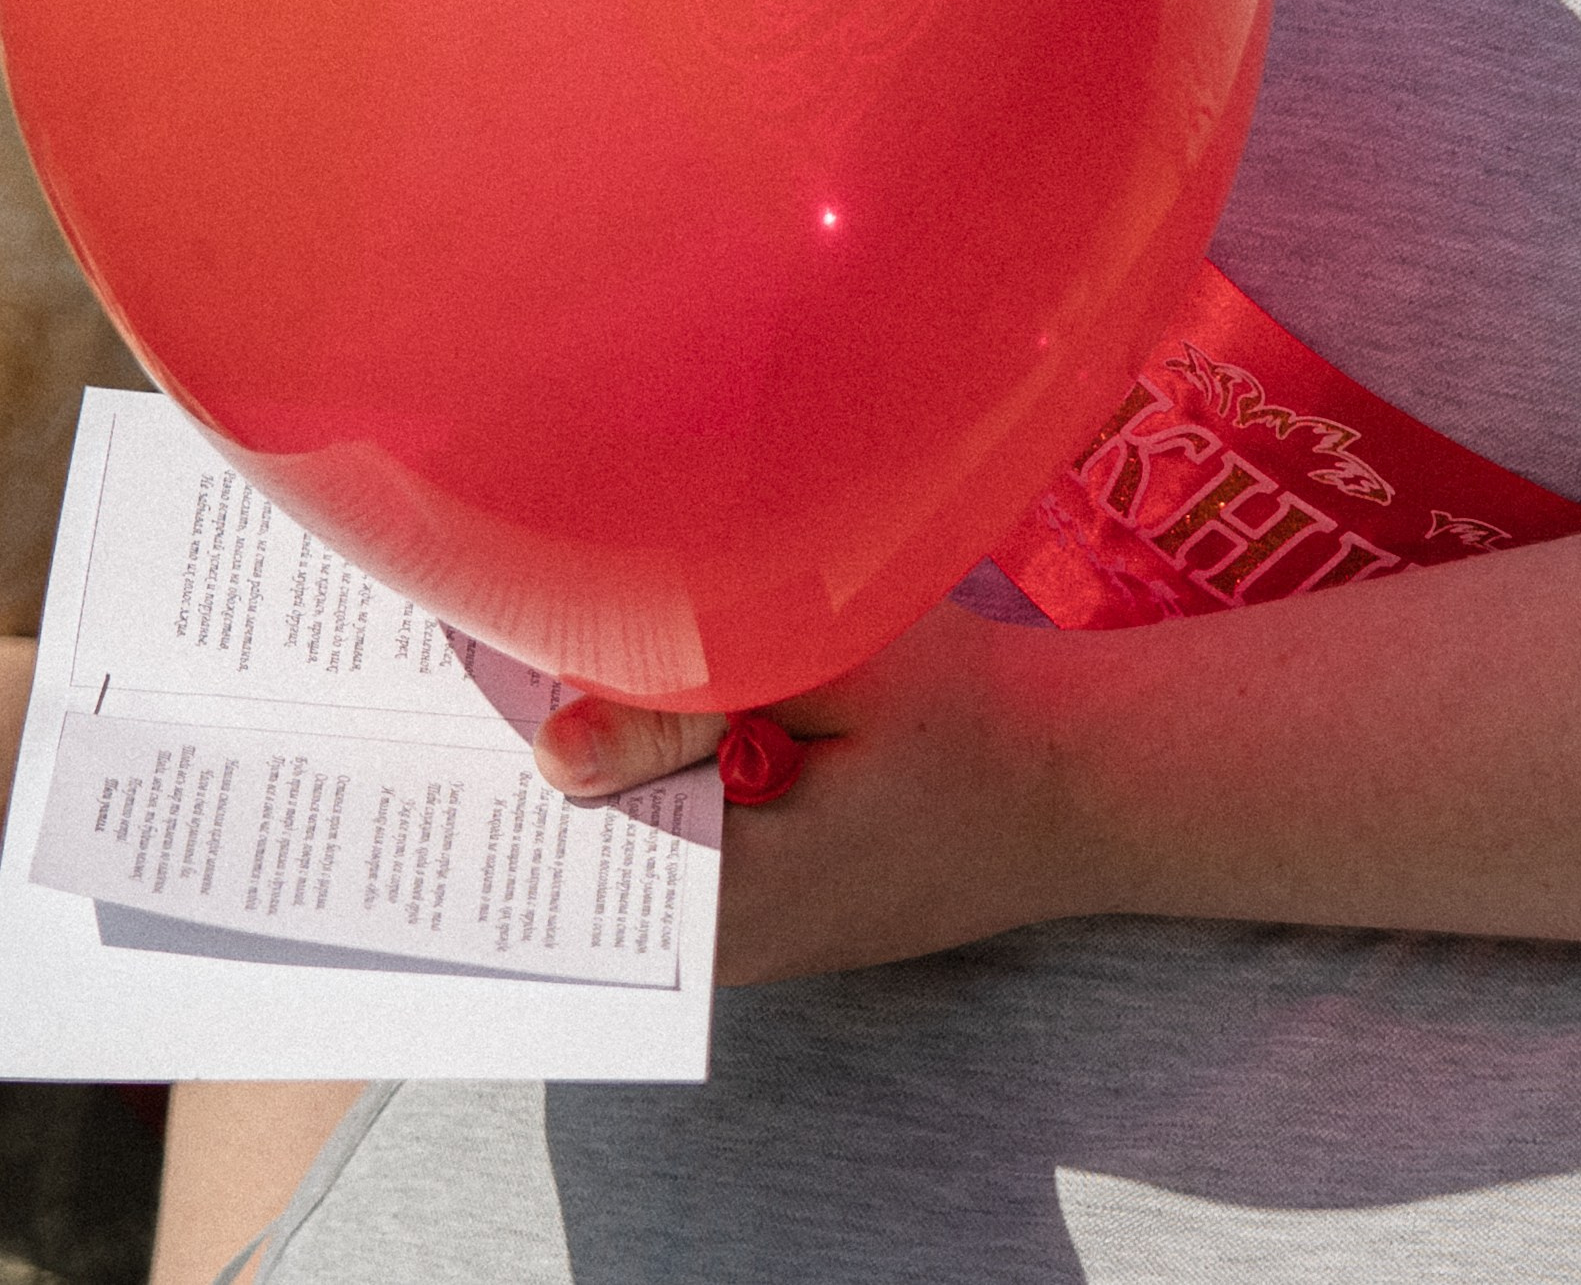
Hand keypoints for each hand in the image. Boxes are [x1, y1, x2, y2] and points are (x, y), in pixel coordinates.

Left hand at [534, 603, 1094, 985]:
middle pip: (598, 861)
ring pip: (649, 858)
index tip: (465, 693)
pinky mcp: (800, 915)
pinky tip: (676, 713)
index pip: (574, 851)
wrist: (1092, 784)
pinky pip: (702, 859)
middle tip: (505, 656)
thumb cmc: (971, 712)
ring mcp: (770, 940)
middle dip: (555, 767)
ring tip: (572, 667)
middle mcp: (734, 946)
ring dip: (619, 777)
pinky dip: (678, 793)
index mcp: (731, 895)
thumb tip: (549, 751)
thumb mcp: (835, 674)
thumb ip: (689, 710)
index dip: (513, 770)